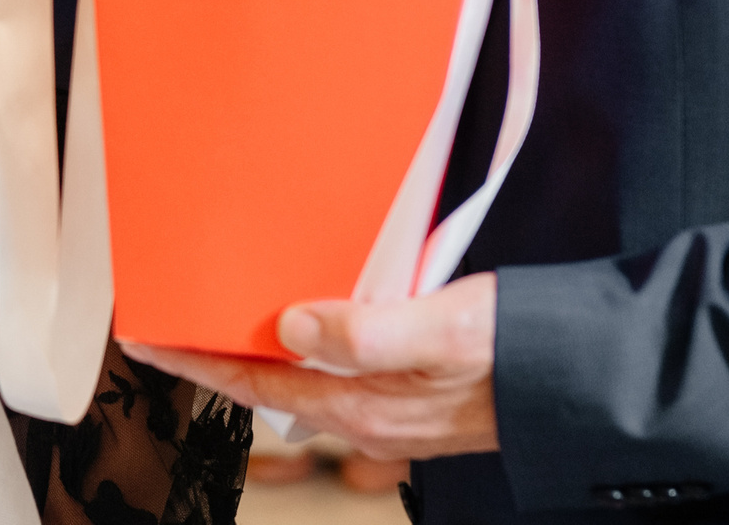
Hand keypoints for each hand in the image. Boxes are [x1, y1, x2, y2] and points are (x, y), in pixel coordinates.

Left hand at [122, 272, 499, 461]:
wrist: (583, 378)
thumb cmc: (524, 352)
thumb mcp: (444, 329)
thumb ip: (367, 332)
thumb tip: (293, 326)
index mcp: (364, 405)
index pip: (252, 383)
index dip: (193, 360)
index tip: (145, 340)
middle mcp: (368, 414)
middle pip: (266, 383)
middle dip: (215, 354)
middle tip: (170, 320)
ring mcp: (389, 407)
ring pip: (300, 377)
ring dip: (257, 347)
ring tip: (219, 313)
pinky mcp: (411, 392)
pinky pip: (337, 369)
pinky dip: (304, 343)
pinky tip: (303, 316)